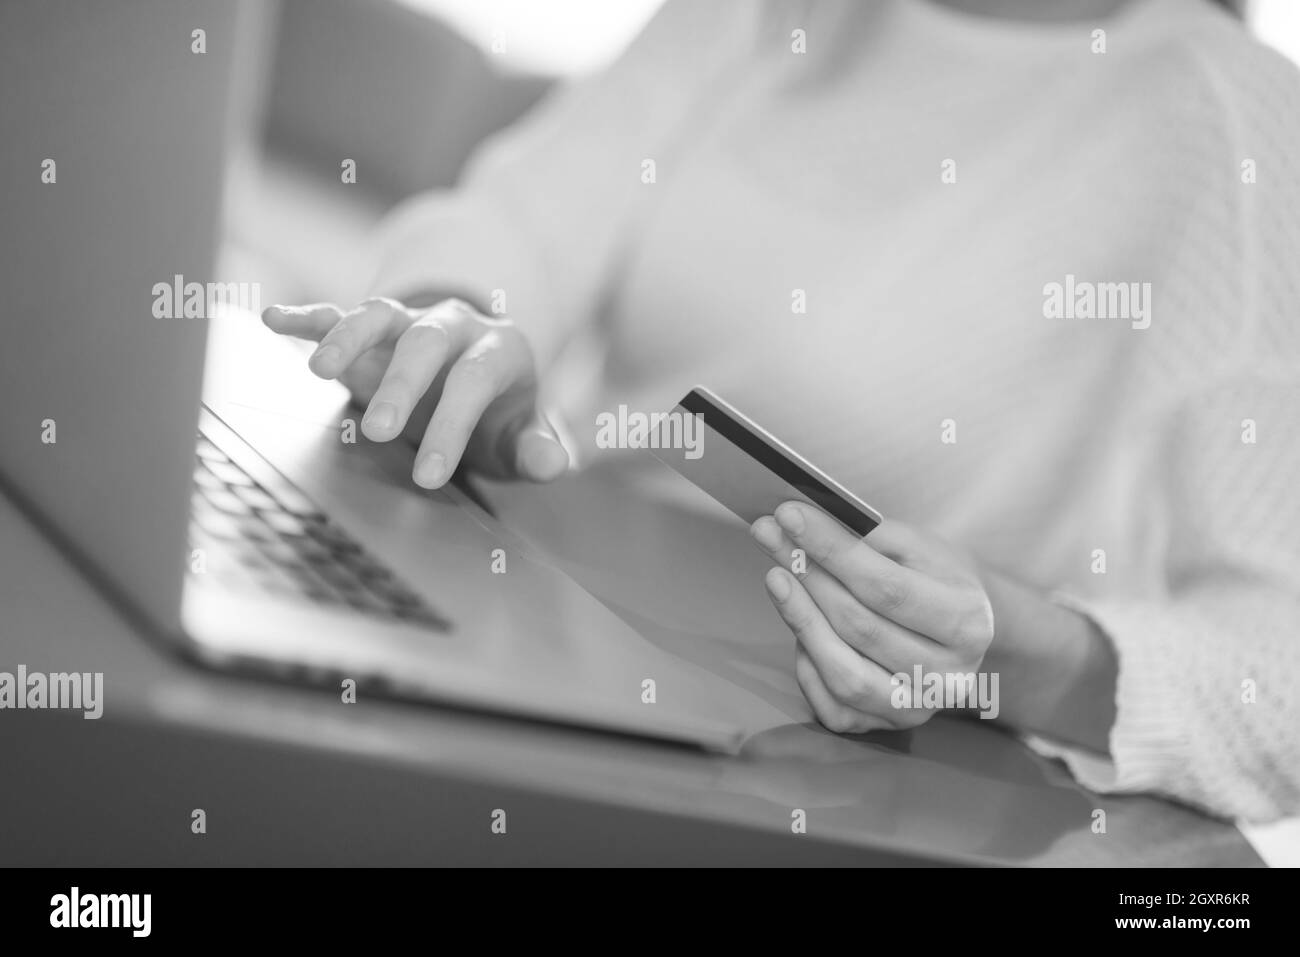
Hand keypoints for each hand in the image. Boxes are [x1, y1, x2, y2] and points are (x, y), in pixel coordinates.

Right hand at [262, 297, 567, 487]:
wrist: (481, 388)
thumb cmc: (500, 420)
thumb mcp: (522, 438)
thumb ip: (536, 450)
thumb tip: (553, 463)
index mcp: (501, 349)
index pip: (475, 381)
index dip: (453, 426)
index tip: (430, 477)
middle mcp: (454, 325)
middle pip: (425, 344)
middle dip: (401, 385)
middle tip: (378, 432)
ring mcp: (409, 321)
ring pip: (378, 316)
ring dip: (348, 338)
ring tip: (318, 370)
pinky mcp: (373, 329)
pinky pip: (337, 313)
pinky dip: (307, 316)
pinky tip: (273, 318)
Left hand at [750, 503, 994, 733]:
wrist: (960, 630)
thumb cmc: (934, 580)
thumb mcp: (920, 547)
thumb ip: (871, 538)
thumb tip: (805, 525)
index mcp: (968, 622)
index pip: (886, 587)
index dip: (832, 550)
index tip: (790, 515)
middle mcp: (949, 676)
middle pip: (860, 626)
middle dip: (807, 576)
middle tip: (769, 536)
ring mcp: (919, 708)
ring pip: (844, 673)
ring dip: (801, 620)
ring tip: (776, 577)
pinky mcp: (887, 728)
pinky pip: (834, 706)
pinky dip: (808, 666)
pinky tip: (798, 626)